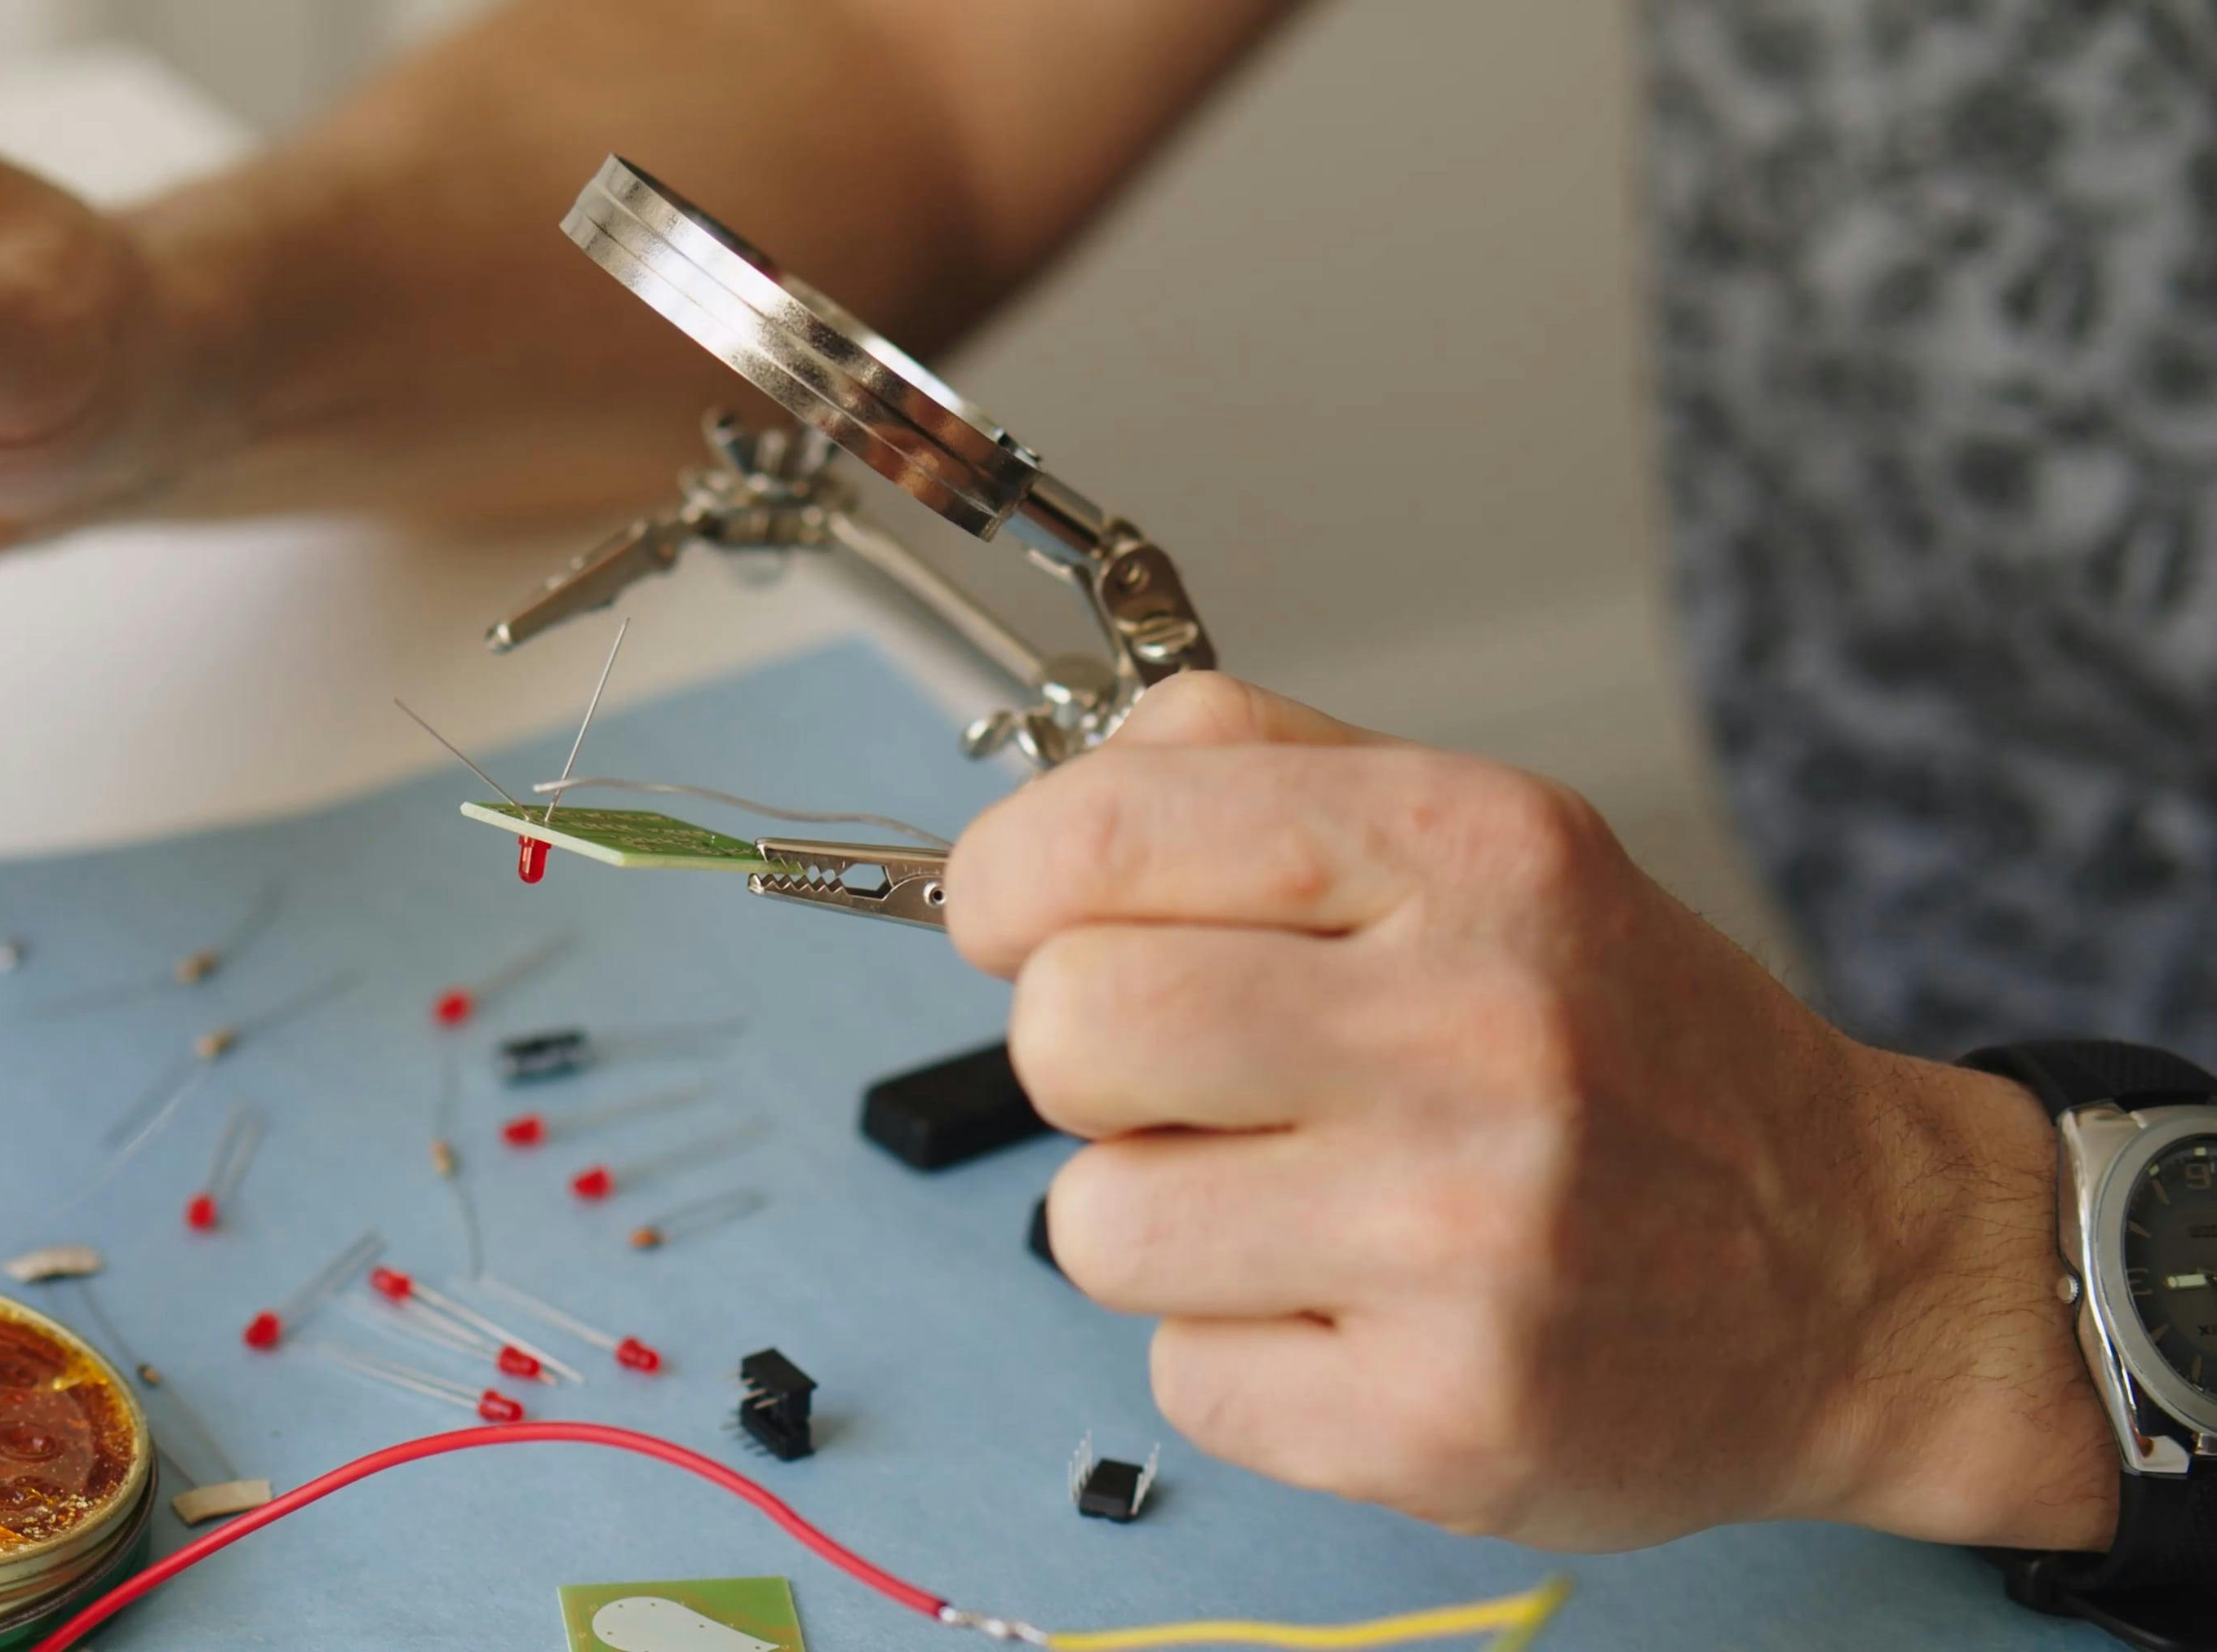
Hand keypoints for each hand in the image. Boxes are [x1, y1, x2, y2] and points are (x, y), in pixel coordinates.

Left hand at [950, 673, 2114, 1551]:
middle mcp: (1474, 1036)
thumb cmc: (1634, 1048)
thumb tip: (1036, 819)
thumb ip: (1256, 776)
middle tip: (1173, 1078)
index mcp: (1471, 853)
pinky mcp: (1440, 1423)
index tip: (1015, 922)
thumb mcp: (1486, 839)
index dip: (1005, 884)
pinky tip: (1357, 1312)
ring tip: (1294, 1204)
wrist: (1868, 1272)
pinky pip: (1180, 1375)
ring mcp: (1462, 1244)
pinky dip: (1238, 1351)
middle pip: (1068, 1029)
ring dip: (1156, 1219)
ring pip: (1093, 1224)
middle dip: (1080, 1059)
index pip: (1104, 833)